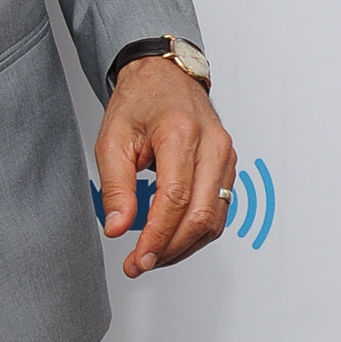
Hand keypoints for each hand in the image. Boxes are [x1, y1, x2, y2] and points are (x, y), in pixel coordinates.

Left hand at [95, 61, 238, 277]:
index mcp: (182, 133)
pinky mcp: (228, 167)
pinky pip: (218, 211)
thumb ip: (115, 187)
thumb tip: (118, 228)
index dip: (157, 236)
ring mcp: (226, 157)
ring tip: (152, 255)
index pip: (175, 199)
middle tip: (140, 264)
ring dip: (183, 246)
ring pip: (214, 220)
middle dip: (169, 249)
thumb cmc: (140, 102)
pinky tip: (170, 238)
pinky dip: (195, 232)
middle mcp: (213, 146)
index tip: (138, 259)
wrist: (164, 77)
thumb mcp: (112, 140)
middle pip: (200, 216)